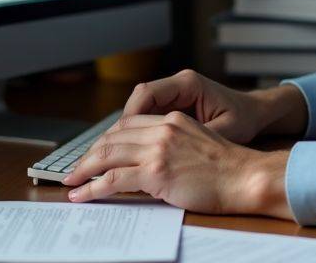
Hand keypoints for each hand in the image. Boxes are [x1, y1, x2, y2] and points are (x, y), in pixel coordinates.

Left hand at [63, 110, 291, 218]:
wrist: (245, 177)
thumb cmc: (228, 168)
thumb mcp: (199, 144)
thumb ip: (173, 145)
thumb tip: (149, 163)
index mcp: (173, 120)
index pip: (128, 124)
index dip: (107, 140)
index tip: (95, 153)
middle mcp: (163, 129)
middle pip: (113, 137)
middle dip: (89, 155)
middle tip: (74, 170)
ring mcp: (159, 149)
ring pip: (108, 155)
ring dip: (84, 171)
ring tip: (70, 183)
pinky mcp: (156, 172)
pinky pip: (114, 179)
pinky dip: (92, 188)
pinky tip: (82, 195)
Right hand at [120, 69, 307, 143]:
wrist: (257, 112)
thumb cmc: (244, 119)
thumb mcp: (223, 130)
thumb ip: (196, 138)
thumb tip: (167, 155)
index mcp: (188, 84)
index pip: (146, 93)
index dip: (130, 116)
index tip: (121, 140)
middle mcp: (178, 85)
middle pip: (138, 100)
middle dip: (121, 126)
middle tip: (108, 150)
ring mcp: (175, 94)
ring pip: (140, 108)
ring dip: (128, 130)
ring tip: (116, 155)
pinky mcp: (175, 106)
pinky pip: (149, 115)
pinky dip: (140, 132)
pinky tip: (134, 153)